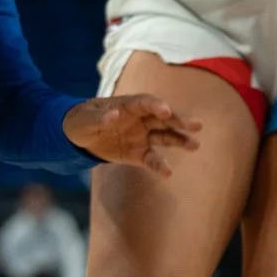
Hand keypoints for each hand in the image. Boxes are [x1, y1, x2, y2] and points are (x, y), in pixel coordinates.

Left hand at [64, 92, 201, 175]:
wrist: (79, 137)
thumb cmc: (81, 121)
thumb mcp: (84, 120)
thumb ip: (98, 118)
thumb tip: (112, 115)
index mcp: (127, 105)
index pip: (145, 102)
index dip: (156, 105)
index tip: (166, 110)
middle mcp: (140, 119)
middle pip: (163, 118)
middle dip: (179, 121)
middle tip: (197, 125)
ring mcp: (141, 136)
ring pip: (164, 137)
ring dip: (180, 140)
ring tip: (195, 145)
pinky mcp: (138, 153)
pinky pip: (152, 159)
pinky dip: (160, 165)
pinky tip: (168, 173)